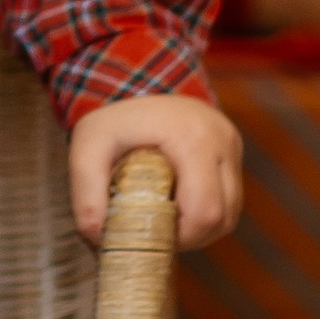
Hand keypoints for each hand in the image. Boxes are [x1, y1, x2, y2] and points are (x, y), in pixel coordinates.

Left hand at [68, 93, 240, 253]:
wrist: (135, 80)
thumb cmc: (112, 117)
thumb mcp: (88, 149)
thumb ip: (86, 193)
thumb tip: (98, 238)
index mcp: (191, 138)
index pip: (205, 210)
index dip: (183, 236)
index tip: (154, 235)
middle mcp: (221, 140)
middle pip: (224, 216)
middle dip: (192, 236)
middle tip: (159, 232)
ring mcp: (232, 144)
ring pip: (232, 211)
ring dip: (202, 227)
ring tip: (168, 220)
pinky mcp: (233, 150)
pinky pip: (231, 197)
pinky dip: (209, 212)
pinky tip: (180, 206)